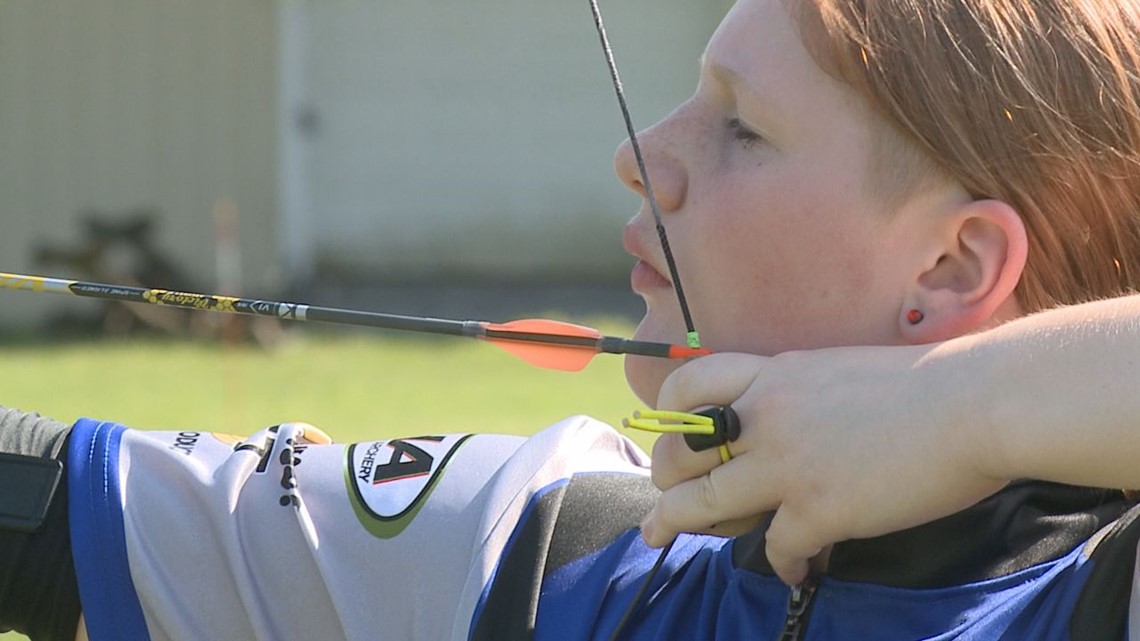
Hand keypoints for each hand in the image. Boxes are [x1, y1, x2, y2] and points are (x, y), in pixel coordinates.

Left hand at [642, 347, 1007, 584]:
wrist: (976, 403)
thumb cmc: (925, 384)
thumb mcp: (839, 370)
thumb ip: (800, 395)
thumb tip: (789, 427)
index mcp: (774, 375)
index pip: (690, 382)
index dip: (668, 410)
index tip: (667, 431)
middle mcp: (767, 416)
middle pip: (682, 450)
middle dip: (664, 477)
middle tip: (664, 495)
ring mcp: (787, 464)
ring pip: (702, 502)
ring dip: (680, 522)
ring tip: (667, 534)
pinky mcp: (818, 509)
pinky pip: (776, 548)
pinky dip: (782, 564)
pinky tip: (797, 570)